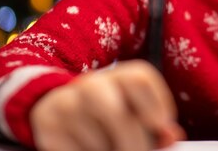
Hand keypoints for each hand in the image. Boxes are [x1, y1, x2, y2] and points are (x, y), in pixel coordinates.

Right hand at [31, 60, 184, 150]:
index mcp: (120, 75)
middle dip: (134, 143)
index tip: (161, 126)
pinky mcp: (47, 124)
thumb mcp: (136, 111)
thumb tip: (171, 135)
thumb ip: (157, 124)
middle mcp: (92, 84)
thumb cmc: (111, 113)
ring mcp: (66, 103)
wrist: (59, 107)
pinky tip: (89, 149)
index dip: (156, 104)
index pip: (140, 79)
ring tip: (111, 148)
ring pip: (96, 139)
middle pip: (117, 113)